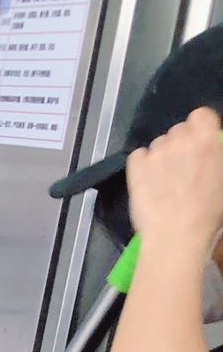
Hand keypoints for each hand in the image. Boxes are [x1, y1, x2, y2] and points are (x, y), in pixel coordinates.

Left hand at [127, 107, 222, 253]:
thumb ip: (215, 156)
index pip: (201, 115)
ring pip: (158, 144)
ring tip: (164, 182)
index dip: (199, 130)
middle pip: (178, 131)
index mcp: (207, 138)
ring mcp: (156, 152)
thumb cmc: (208, 212)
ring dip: (161, 157)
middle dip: (180, 146)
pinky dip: (142, 165)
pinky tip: (148, 183)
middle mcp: (181, 138)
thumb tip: (209, 153)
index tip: (198, 147)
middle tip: (182, 170)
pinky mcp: (136, 167)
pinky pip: (138, 156)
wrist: (177, 236)